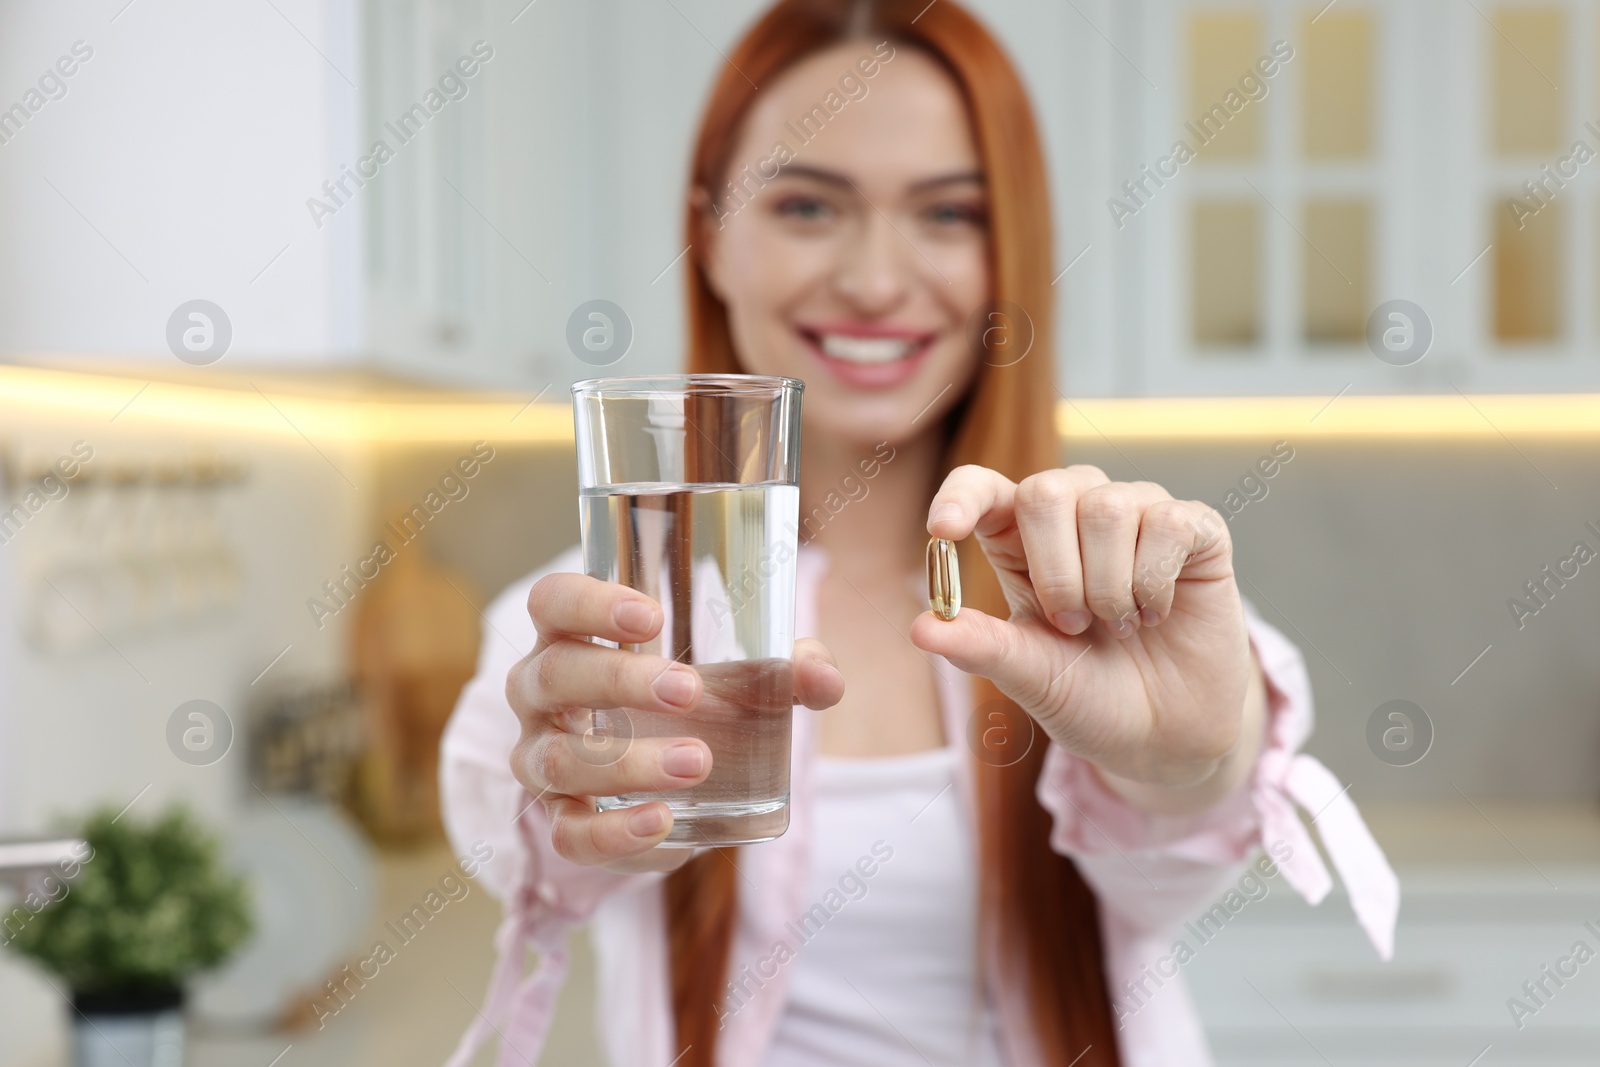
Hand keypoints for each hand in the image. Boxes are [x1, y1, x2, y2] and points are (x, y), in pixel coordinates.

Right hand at [507, 573, 844, 874]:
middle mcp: (542, 696)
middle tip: (690, 691)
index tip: (651, 616)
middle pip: (552, 674)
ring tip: (697, 761)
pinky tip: (662, 821)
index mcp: (573, 638)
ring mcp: (543, 760)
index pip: (553, 602)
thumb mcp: (740, 682)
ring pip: (559, 759)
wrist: (672, 792)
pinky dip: (614, 831)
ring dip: (627, 761)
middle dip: (618, 679)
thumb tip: (823, 679)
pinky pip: (570, 834)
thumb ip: (784, 672)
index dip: (589, 602)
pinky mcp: (563, 823)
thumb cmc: (693, 710)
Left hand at [909, 465, 1258, 796]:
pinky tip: (1157, 614)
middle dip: (1054, 570)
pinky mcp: (1194, 528)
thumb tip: (921, 628)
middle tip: (1072, 625)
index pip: (982, 487)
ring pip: (1107, 508)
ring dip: (1108, 586)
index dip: (961, 497)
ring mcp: (1137, 513)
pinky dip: (1154, 582)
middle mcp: (1075, 513)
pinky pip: (1167, 523)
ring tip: (1119, 627)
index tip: (943, 530)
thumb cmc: (1088, 696)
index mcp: (1020, 542)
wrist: (1165, 736)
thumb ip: (982, 647)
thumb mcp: (1029, 676)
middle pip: (1045, 490)